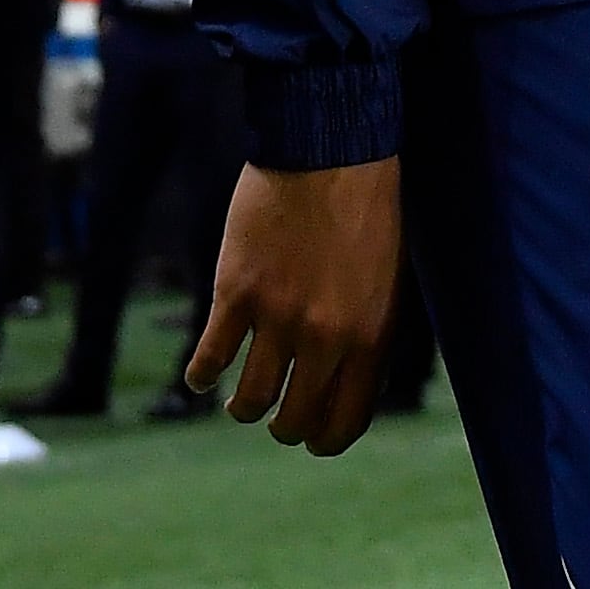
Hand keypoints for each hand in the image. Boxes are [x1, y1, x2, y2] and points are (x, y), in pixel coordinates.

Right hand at [191, 159, 402, 452]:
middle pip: (294, 421)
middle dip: (283, 427)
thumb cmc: (366, 210)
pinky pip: (209, 359)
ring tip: (238, 399)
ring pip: (247, 402)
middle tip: (274, 417)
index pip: (345, 422)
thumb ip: (369, 337)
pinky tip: (202, 374)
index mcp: (370, 337)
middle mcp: (325, 338)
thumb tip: (350, 388)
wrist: (330, 148)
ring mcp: (277, 318)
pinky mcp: (236, 293)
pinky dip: (201, 375)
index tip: (312, 438)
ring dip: (241, 407)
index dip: (325, 440)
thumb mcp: (388, 281)